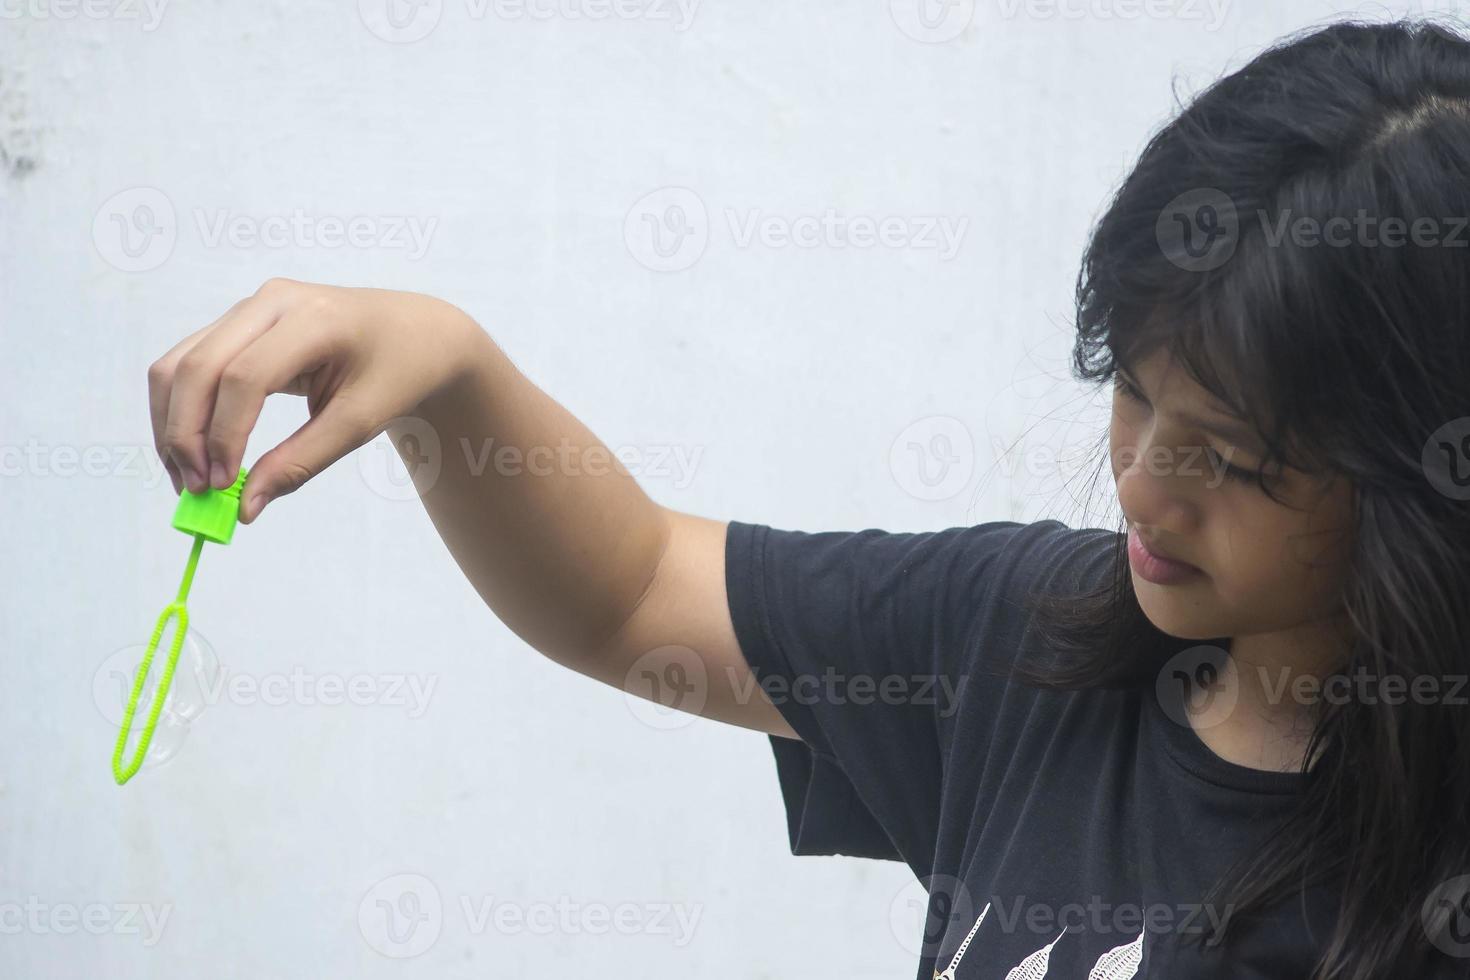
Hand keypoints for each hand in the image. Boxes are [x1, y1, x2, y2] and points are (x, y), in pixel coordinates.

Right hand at [148, 277, 482, 521]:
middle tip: (194, 490)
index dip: (225, 434)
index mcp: (314, 318)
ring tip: (188, 479)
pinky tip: (195, 453)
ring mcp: (250, 308)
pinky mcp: (239, 322)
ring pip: (180, 364)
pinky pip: (189, 363)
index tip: (224, 486)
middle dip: (185, 434)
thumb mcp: (362, 422)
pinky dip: (181, 411)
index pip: (246, 376)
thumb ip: (303, 461)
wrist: (415, 333)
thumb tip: (244, 507)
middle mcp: (272, 302)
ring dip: (172, 425)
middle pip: (198, 367)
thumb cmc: (398, 372)